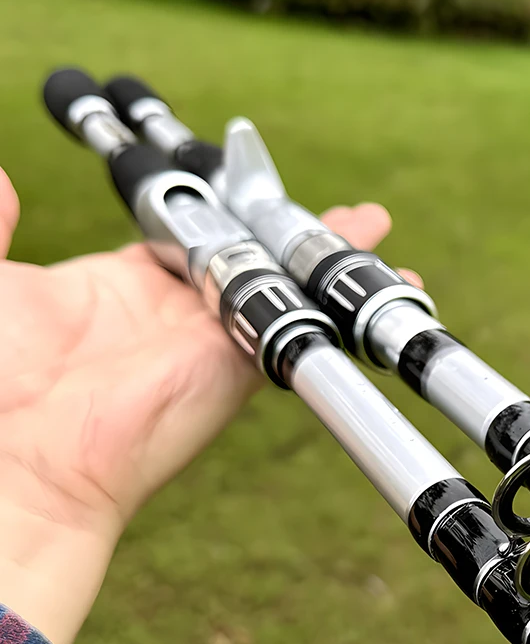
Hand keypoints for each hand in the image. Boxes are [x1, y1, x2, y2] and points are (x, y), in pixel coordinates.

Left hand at [0, 167, 418, 643]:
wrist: (19, 463)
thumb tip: (2, 180)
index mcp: (115, 290)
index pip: (187, 240)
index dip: (223, 211)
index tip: (249, 186)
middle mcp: (172, 317)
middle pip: (248, 262)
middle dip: (293, 237)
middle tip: (347, 218)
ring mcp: (208, 344)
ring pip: (280, 290)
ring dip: (326, 262)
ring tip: (371, 233)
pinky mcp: (237, 366)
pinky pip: (292, 324)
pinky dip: (335, 301)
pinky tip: (378, 277)